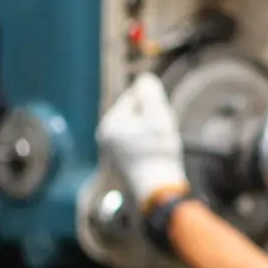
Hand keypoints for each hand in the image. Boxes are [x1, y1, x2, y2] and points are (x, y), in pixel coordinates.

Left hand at [98, 74, 188, 202]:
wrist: (158, 189)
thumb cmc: (159, 151)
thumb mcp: (158, 116)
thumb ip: (149, 93)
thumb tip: (144, 78)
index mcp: (109, 123)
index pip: (133, 98)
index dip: (153, 105)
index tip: (162, 121)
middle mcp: (104, 136)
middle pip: (133, 114)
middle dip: (151, 118)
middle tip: (163, 134)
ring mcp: (110, 151)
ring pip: (135, 129)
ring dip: (150, 131)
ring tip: (160, 145)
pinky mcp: (119, 162)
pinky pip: (134, 143)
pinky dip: (147, 144)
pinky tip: (155, 155)